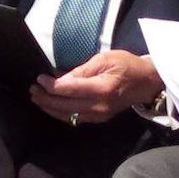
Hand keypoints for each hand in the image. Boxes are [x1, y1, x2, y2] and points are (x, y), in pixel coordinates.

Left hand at [29, 50, 163, 124]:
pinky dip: (61, 113)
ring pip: (68, 116)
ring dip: (50, 108)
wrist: (147, 82)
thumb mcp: (105, 58)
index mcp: (101, 89)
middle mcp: (98, 106)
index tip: (39, 79)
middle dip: (45, 99)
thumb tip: (61, 79)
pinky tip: (52, 106)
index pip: (69, 90)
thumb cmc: (127, 64)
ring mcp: (99, 115)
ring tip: (37, 99)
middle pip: (65, 106)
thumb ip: (82, 70)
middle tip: (32, 90)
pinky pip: (75, 118)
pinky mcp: (99, 118)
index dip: (51, 86)